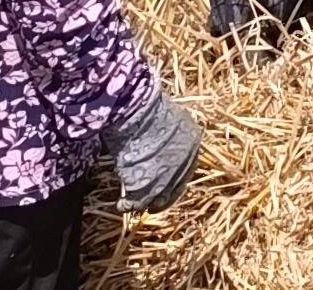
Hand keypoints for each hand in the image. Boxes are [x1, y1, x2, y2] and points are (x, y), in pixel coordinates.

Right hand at [108, 87, 199, 211]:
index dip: (173, 178)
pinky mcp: (150, 187)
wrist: (135, 111)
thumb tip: (154, 140)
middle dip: (161, 196)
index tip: (163, 184)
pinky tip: (121, 204)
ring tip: (130, 205)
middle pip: (175, 187)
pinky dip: (128, 205)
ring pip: (158, 198)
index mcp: (191, 141)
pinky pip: (138, 202)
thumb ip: (165, 135)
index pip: (186, 167)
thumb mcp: (165, 119)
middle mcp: (186, 161)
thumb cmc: (144, 108)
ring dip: (144, 202)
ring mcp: (169, 176)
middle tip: (150, 204)